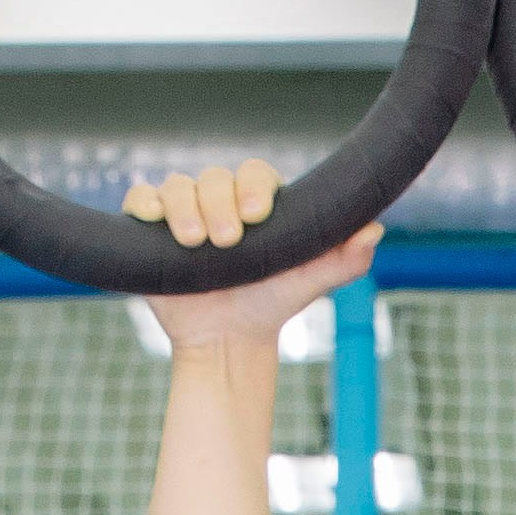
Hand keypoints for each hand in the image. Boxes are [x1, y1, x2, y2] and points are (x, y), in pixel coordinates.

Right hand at [123, 161, 382, 350]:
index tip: (256, 215)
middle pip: (212, 178)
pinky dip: (144, 205)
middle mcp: (219, 199)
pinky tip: (154, 223)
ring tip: (194, 242)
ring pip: (176, 186)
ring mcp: (184, 211)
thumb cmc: (272, 304)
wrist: (229, 340)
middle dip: (217, 204)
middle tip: (226, 240)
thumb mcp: (310, 283)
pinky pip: (141, 200)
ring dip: (183, 208)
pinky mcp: (151, 228)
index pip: (253, 174)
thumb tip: (374, 230)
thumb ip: (343, 258)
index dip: (253, 187)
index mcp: (257, 201)